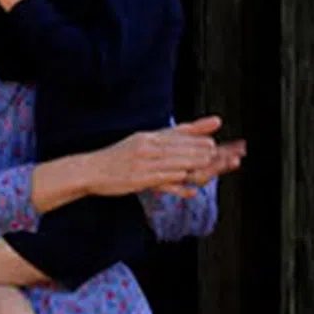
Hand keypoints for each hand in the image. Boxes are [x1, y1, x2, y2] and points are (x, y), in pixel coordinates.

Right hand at [84, 116, 234, 196]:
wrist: (89, 170)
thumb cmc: (115, 159)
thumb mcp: (137, 143)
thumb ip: (161, 139)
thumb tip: (182, 135)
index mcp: (148, 136)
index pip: (178, 132)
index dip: (199, 132)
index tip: (217, 129)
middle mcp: (147, 146)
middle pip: (182, 146)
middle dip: (205, 149)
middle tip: (225, 150)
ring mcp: (144, 163)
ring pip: (176, 162)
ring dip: (196, 163)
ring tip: (214, 163)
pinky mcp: (138, 179)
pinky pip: (163, 179)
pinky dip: (178, 181)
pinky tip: (190, 184)